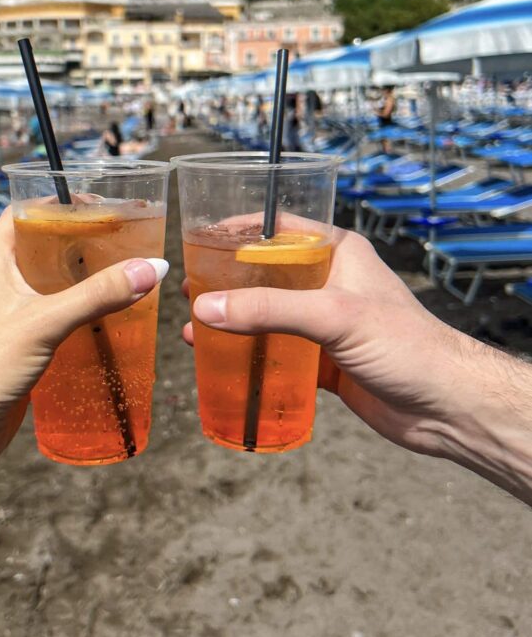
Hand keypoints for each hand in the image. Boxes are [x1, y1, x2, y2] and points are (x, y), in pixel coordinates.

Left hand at [0, 207, 166, 475]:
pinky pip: (55, 315)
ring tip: (125, 273)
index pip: (26, 212)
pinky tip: (111, 317)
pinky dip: (81, 311)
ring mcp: (8, 312)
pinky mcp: (20, 342)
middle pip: (45, 245)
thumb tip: (150, 267)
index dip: (61, 203)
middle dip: (83, 240)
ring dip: (85, 278)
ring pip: (53, 282)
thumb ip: (98, 294)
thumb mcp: (44, 322)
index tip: (102, 203)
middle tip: (125, 238)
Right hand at [183, 227, 475, 457]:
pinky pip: (279, 352)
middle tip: (190, 291)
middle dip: (228, 283)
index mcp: (339, 253)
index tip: (201, 239)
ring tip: (195, 331)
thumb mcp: (333, 316)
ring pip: (269, 316)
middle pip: (267, 274)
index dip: (239, 231)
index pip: (279, 229)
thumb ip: (268, 309)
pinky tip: (224, 363)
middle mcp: (331, 283)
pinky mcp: (325, 361)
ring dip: (235, 323)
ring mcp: (327, 324)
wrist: (447, 407)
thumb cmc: (406, 346)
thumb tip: (205, 308)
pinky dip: (252, 357)